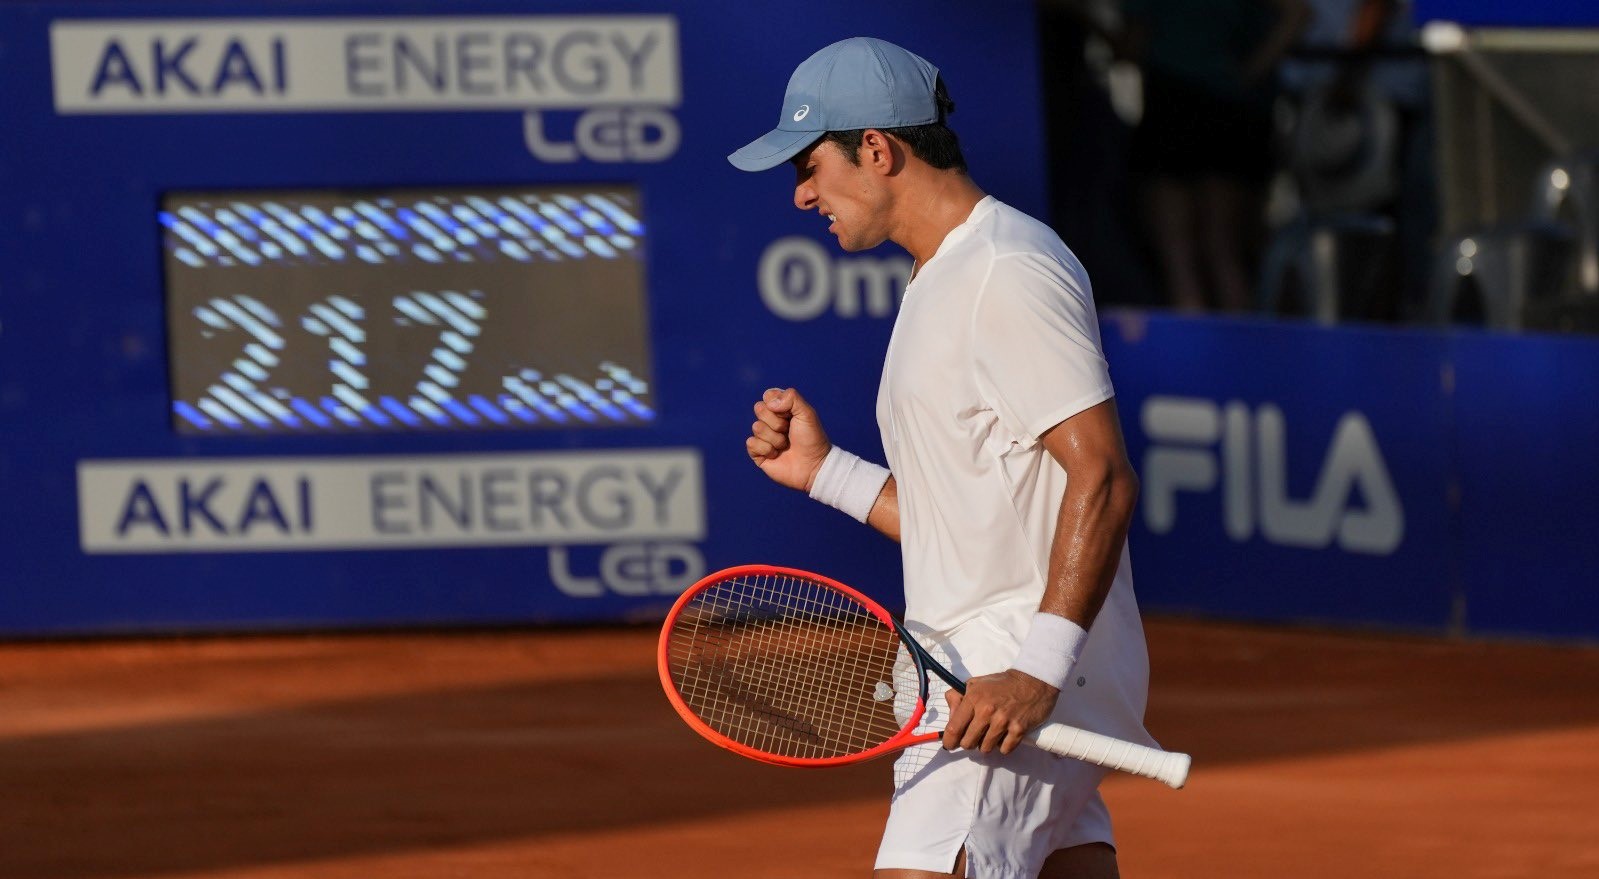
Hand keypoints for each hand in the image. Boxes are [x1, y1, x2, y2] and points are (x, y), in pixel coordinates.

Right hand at [746, 387, 831, 492]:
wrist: (813, 465)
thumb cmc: (812, 438)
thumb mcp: (807, 413)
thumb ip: (791, 397)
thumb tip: (769, 403)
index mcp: (781, 409)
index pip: (768, 396)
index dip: (778, 404)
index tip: (791, 415)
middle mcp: (770, 421)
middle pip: (759, 408)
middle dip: (777, 422)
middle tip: (789, 431)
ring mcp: (763, 437)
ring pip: (756, 427)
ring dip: (775, 438)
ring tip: (786, 445)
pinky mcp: (758, 453)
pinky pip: (751, 443)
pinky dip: (766, 449)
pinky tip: (776, 455)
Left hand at [942, 669, 1060, 754]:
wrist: (1033, 682)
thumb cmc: (1001, 684)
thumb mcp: (975, 684)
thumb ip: (958, 698)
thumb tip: (950, 717)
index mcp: (973, 698)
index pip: (954, 728)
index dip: (949, 741)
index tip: (951, 744)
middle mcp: (987, 711)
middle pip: (967, 743)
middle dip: (969, 743)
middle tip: (975, 736)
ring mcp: (1003, 721)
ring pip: (985, 749)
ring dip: (986, 744)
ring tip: (992, 733)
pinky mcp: (1019, 730)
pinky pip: (1004, 750)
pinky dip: (1003, 746)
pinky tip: (1005, 735)